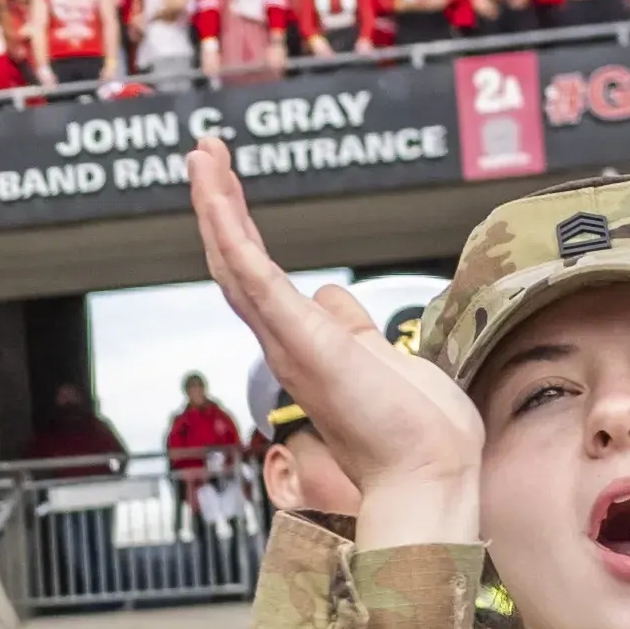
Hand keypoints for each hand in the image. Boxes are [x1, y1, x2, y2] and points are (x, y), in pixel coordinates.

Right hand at [182, 125, 472, 543]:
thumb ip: (351, 325)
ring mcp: (287, 340)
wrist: (426, 474)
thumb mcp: (383, 358)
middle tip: (205, 154)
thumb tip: (332, 294)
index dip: (240, 229)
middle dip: (219, 205)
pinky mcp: (299, 338)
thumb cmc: (414, 433)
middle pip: (235, 263)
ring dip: (216, 205)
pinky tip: (217, 193)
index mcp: (304, 345)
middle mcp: (284, 342)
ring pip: (235, 263)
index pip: (258, 277)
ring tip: (203, 156)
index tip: (229, 184)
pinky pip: (253, 276)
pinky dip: (230, 231)